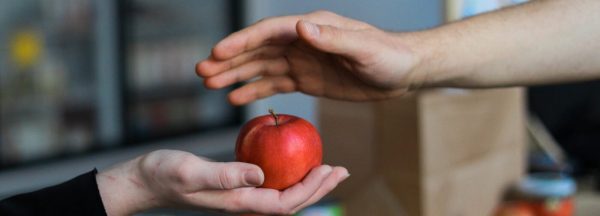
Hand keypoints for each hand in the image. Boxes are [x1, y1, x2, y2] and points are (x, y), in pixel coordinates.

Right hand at [96, 150, 348, 214]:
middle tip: (342, 170)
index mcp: (239, 202)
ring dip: (308, 182)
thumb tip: (261, 175)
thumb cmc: (165, 175)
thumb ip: (225, 175)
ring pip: (284, 193)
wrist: (147, 181)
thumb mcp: (191, 171)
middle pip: (291, 202)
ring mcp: (241, 196)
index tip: (330, 169)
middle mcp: (245, 202)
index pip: (285, 203)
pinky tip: (296, 160)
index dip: (311, 189)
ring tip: (328, 168)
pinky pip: (271, 183)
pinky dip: (290, 174)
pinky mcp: (237, 186)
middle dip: (319, 188)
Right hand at [196, 10, 423, 104]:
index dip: (242, 42)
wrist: (402, 73)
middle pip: (258, 50)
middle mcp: (301, 41)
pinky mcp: (306, 80)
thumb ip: (331, 38)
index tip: (218, 52)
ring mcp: (301, 61)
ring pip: (261, 68)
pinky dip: (255, 90)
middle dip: (229, 60)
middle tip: (201, 71)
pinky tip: (236, 97)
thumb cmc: (388, 56)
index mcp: (311, 28)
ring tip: (210, 84)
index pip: (269, 32)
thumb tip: (299, 27)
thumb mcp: (362, 48)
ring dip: (235, 75)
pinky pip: (275, 85)